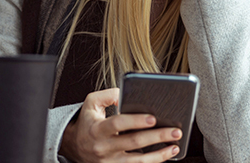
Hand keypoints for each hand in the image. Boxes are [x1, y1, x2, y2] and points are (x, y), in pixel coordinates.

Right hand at [59, 88, 181, 162]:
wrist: (74, 146)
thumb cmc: (87, 122)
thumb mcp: (91, 103)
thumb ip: (108, 95)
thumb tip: (125, 94)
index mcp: (98, 129)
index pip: (118, 124)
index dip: (136, 121)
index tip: (153, 118)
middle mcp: (103, 147)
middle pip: (134, 143)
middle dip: (157, 136)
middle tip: (175, 131)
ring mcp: (109, 162)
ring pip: (138, 162)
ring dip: (159, 155)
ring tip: (174, 146)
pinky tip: (164, 156)